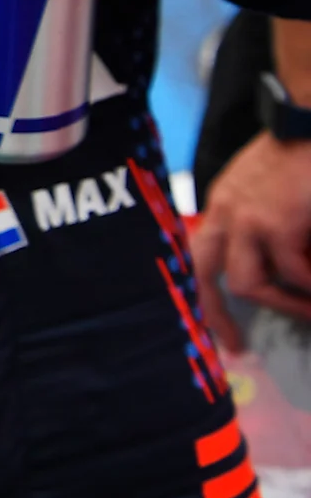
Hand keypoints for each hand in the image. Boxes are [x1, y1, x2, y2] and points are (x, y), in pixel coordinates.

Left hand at [193, 132, 310, 348]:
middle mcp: (226, 211)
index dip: (203, 296)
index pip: (196, 255)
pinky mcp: (278, 223)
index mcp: (223, 204)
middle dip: (220, 314)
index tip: (220, 329)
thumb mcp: (268, 188)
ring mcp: (249, 218)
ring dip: (286, 304)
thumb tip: (280, 271)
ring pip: (251, 283)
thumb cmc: (300, 154)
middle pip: (206, 275)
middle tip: (242, 343)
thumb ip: (263, 224)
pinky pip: (295, 273)